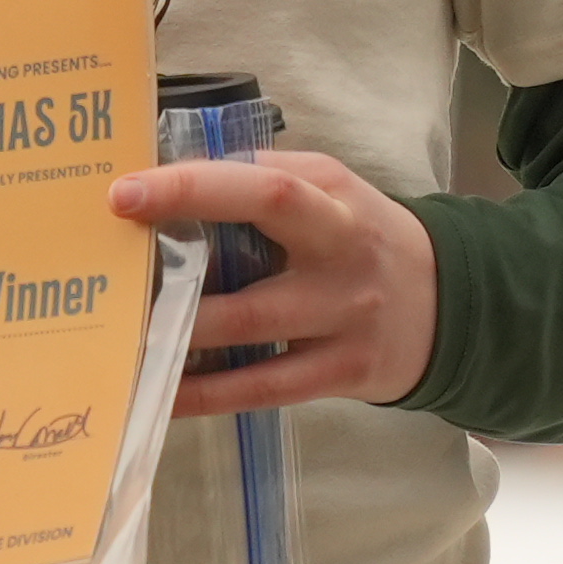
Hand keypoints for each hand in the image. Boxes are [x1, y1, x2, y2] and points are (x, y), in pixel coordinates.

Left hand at [103, 146, 440, 413]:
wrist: (451, 304)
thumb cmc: (364, 236)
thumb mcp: (332, 188)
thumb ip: (263, 175)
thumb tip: (171, 170)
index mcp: (332, 201)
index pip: (263, 186)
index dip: (193, 188)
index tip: (124, 194)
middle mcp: (341, 258)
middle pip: (253, 263)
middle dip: (178, 269)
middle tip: (111, 278)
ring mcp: (344, 319)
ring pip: (251, 329)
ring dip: (181, 334)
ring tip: (123, 335)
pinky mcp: (342, 373)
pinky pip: (263, 388)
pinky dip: (207, 393)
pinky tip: (162, 391)